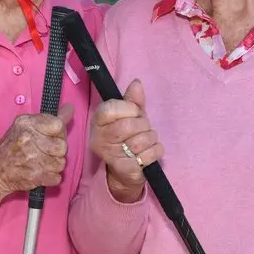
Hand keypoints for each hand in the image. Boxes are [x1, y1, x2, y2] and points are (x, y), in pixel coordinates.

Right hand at [0, 105, 74, 194]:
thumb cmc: (11, 147)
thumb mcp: (26, 127)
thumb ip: (49, 120)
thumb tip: (70, 109)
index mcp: (27, 123)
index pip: (58, 125)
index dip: (59, 133)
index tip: (53, 136)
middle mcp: (28, 139)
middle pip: (62, 146)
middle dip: (57, 152)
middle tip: (44, 152)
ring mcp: (31, 158)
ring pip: (61, 163)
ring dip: (54, 166)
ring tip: (41, 163)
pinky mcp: (34, 176)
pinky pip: (57, 178)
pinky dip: (50, 178)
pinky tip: (40, 173)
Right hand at [90, 79, 162, 202]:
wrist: (125, 170)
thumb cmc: (127, 137)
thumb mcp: (129, 115)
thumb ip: (133, 100)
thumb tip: (136, 83)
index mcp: (98, 121)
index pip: (111, 108)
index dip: (130, 108)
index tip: (135, 112)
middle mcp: (99, 138)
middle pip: (129, 126)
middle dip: (143, 124)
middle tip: (143, 128)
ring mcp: (111, 155)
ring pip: (141, 141)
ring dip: (151, 138)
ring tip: (147, 140)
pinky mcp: (125, 169)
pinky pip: (149, 155)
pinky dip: (156, 151)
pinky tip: (149, 152)